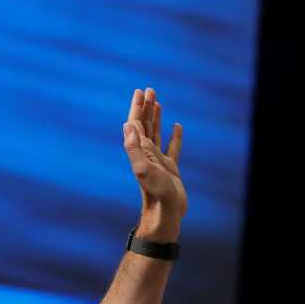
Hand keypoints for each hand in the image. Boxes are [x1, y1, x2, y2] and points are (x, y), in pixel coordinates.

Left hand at [122, 88, 186, 235]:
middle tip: (149, 90)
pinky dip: (175, 136)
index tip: (139, 91)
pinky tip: (177, 126)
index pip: (136, 124)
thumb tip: (127, 125)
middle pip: (144, 125)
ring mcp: (159, 160)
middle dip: (146, 107)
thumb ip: (133, 148)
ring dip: (155, 118)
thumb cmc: (155, 193)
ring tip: (158, 103)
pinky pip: (173, 147)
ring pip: (156, 133)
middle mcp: (147, 154)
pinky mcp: (170, 168)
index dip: (137, 107)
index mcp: (140, 151)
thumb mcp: (142, 169)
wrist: (165, 213)